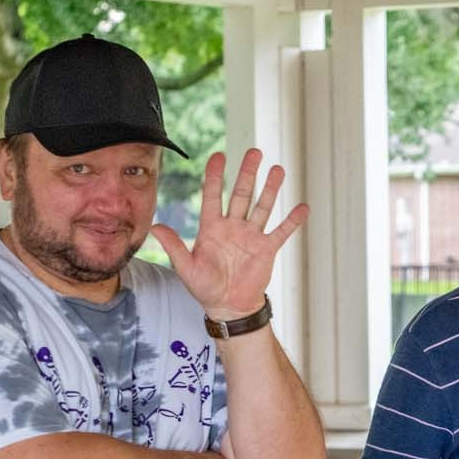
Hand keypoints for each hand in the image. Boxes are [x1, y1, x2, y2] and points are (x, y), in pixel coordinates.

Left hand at [151, 149, 310, 321]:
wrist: (228, 306)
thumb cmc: (205, 288)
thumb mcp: (186, 268)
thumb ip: (174, 246)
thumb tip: (155, 227)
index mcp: (211, 228)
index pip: (212, 195)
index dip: (214, 176)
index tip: (218, 155)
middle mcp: (233, 226)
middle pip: (241, 194)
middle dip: (247, 173)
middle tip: (254, 152)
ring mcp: (251, 236)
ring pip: (262, 207)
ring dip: (270, 189)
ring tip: (278, 169)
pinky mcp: (267, 249)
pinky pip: (281, 232)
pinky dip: (292, 221)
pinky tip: (303, 208)